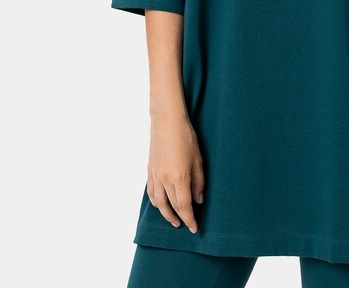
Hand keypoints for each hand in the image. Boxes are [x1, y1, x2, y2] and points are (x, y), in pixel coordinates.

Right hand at [146, 113, 205, 232]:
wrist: (167, 122)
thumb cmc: (185, 137)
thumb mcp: (198, 159)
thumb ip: (198, 182)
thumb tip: (199, 200)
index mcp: (179, 178)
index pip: (184, 206)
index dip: (189, 218)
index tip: (194, 228)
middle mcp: (164, 180)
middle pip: (171, 206)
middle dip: (179, 218)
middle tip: (185, 225)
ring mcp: (155, 176)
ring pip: (158, 203)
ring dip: (166, 214)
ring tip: (174, 220)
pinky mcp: (149, 171)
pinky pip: (151, 193)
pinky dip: (156, 203)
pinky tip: (161, 204)